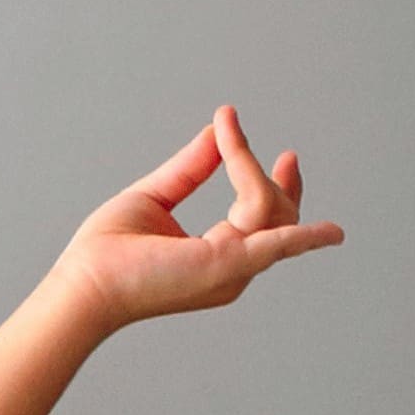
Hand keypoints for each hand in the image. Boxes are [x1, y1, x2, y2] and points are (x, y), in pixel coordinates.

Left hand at [51, 105, 342, 331]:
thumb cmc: (104, 254)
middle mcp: (232, 269)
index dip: (271, 181)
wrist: (82, 285)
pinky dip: (305, 237)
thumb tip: (218, 129)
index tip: (264, 144)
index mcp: (217, 257)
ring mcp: (233, 270)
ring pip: (271, 208)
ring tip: (230, 137)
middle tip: (285, 155)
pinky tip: (332, 234)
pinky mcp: (227, 266)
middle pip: (278, 214)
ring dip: (251, 167)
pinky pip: (278, 242)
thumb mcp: (155, 197)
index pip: (264, 218)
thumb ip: (190, 167)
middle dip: (281, 183)